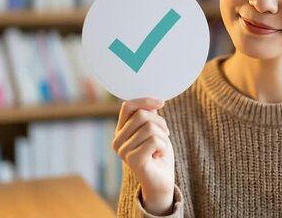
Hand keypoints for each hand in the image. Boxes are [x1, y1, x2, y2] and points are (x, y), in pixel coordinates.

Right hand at [112, 98, 174, 214]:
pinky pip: (154, 140)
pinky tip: (159, 155)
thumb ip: (149, 114)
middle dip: (160, 122)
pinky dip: (163, 146)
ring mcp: (123, 151)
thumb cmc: (158, 153)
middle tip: (164, 135)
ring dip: (163, 137)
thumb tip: (151, 100)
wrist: (161, 180)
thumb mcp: (155, 129)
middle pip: (142, 115)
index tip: (161, 102)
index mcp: (120, 131)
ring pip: (149, 127)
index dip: (145, 101)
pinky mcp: (133, 160)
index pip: (128, 106)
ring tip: (160, 148)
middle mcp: (117, 140)